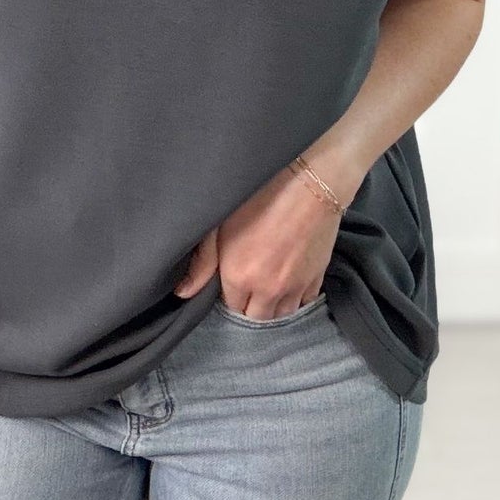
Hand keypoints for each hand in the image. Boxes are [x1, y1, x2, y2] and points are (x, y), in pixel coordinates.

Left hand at [174, 160, 340, 319]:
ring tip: (267, 290)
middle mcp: (267, 289)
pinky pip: (304, 304)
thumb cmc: (261, 194)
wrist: (310, 179)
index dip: (229, 298)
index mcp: (239, 276)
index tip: (230, 283)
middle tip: (248, 288)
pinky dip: (295, 300)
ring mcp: (295, 286)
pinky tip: (288, 285)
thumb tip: (183, 292)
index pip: (231, 309)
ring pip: (281, 317)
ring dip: (273, 309)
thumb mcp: (221, 222)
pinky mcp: (316, 277)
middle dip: (249, 309)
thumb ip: (202, 261)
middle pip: (256, 320)